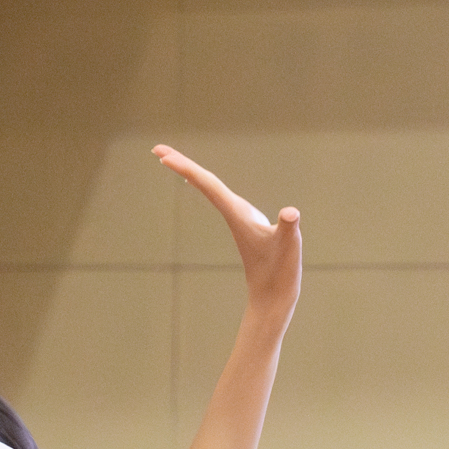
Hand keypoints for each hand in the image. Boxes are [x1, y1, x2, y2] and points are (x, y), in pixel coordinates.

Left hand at [154, 146, 302, 322]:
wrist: (272, 300)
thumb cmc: (280, 274)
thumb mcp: (290, 248)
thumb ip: (289, 228)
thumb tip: (290, 214)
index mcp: (238, 214)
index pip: (208, 185)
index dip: (186, 168)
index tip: (162, 155)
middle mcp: (234, 214)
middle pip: (203, 183)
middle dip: (182, 165)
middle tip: (157, 148)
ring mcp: (239, 219)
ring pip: (209, 189)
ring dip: (191, 173)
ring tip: (172, 159)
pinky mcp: (246, 225)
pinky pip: (219, 198)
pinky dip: (207, 185)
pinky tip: (203, 183)